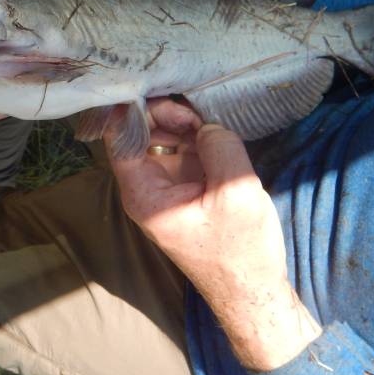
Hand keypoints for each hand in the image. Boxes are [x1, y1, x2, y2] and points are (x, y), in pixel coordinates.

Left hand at [107, 99, 320, 370]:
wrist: (254, 291)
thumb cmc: (240, 251)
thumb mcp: (234, 193)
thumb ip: (219, 148)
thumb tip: (208, 125)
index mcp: (143, 194)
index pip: (119, 141)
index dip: (129, 110)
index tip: (149, 84)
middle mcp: (148, 187)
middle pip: (141, 134)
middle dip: (162, 113)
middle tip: (192, 106)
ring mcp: (168, 185)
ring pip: (162, 138)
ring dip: (180, 122)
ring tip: (205, 116)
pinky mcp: (189, 185)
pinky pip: (183, 149)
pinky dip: (194, 135)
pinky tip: (211, 128)